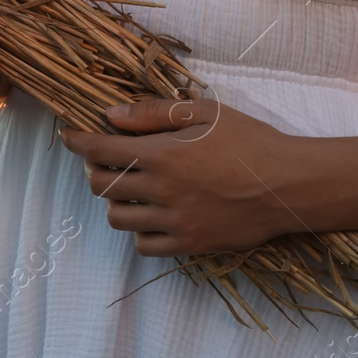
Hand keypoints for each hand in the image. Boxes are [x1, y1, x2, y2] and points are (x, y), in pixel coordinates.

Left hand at [57, 97, 309, 256]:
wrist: (289, 185)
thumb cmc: (250, 140)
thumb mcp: (205, 112)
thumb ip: (154, 113)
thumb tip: (112, 115)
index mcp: (163, 153)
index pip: (101, 149)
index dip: (77, 141)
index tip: (68, 136)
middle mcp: (162, 190)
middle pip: (101, 186)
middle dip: (94, 169)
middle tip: (105, 160)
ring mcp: (174, 221)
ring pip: (118, 218)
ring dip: (114, 201)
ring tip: (129, 189)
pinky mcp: (189, 245)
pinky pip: (144, 246)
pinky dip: (139, 231)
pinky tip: (151, 216)